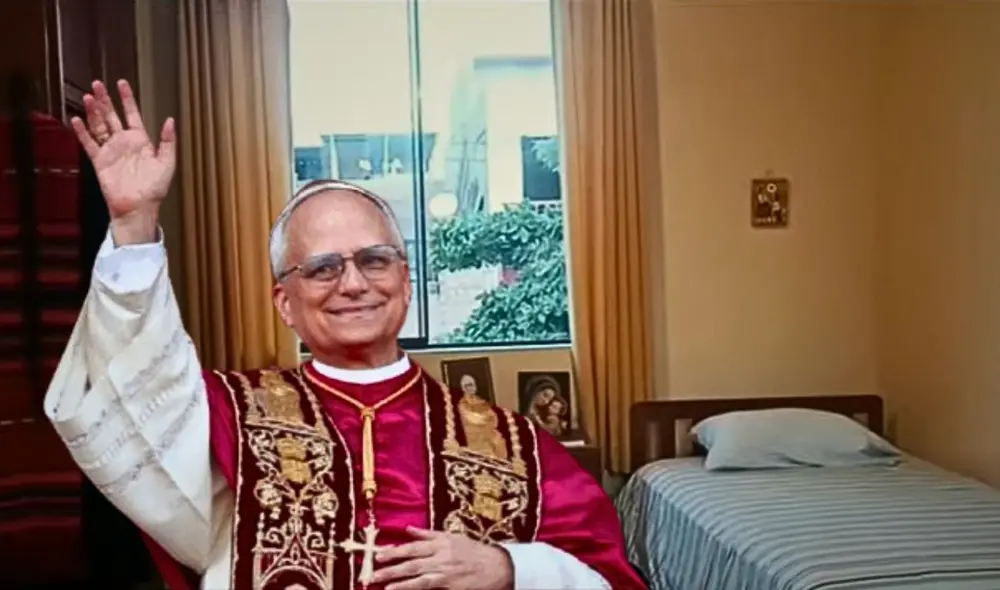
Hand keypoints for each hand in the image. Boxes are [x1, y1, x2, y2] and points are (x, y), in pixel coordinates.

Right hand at [71, 79, 175, 241]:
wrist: (139, 207)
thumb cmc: (155, 188)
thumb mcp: (167, 163)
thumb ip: (168, 141)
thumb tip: (171, 120)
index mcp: (141, 141)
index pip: (132, 114)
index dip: (127, 99)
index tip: (122, 83)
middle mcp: (124, 143)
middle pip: (112, 116)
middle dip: (105, 100)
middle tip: (97, 84)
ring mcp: (111, 151)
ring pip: (99, 126)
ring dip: (93, 112)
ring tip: (88, 97)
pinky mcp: (99, 161)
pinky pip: (89, 144)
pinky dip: (82, 132)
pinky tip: (76, 119)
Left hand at [372, 527, 513, 589]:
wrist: (497, 566)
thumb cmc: (474, 551)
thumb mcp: (452, 537)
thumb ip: (428, 534)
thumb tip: (408, 529)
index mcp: (441, 543)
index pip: (413, 547)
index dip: (395, 551)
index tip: (378, 555)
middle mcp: (441, 557)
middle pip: (412, 563)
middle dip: (391, 568)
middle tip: (372, 574)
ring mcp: (446, 574)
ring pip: (418, 578)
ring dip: (399, 582)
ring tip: (383, 586)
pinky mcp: (450, 587)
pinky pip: (429, 588)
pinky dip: (414, 589)